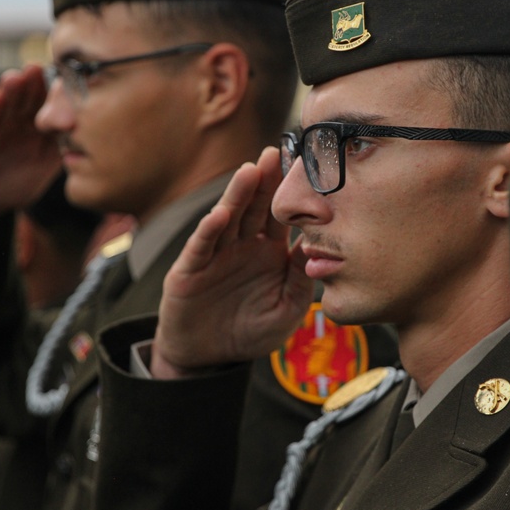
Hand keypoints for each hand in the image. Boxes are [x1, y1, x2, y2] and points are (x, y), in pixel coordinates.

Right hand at [0, 65, 60, 222]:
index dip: (55, 96)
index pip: (49, 109)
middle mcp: (17, 125)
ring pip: (5, 107)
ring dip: (11, 92)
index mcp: (37, 131)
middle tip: (38, 68)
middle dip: (33, 85)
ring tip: (16, 77)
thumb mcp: (41, 169)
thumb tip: (89, 141)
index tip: (65, 82)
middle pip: (27, 101)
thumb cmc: (15, 183)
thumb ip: (60, 153)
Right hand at [151, 148, 313, 377]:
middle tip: (278, 152)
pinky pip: (202, 247)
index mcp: (270, 250)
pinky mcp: (191, 269)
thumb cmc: (251, 331)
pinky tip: (220, 214)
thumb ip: (301, 281)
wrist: (208, 357)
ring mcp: (216, 253)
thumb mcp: (287, 310)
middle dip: (267, 180)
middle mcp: (244, 244)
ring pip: (230, 217)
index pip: (285, 216)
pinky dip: (210, 230)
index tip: (310, 171)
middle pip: (257, 206)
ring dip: (239, 194)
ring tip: (251, 171)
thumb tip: (318, 248)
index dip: (295, 195)